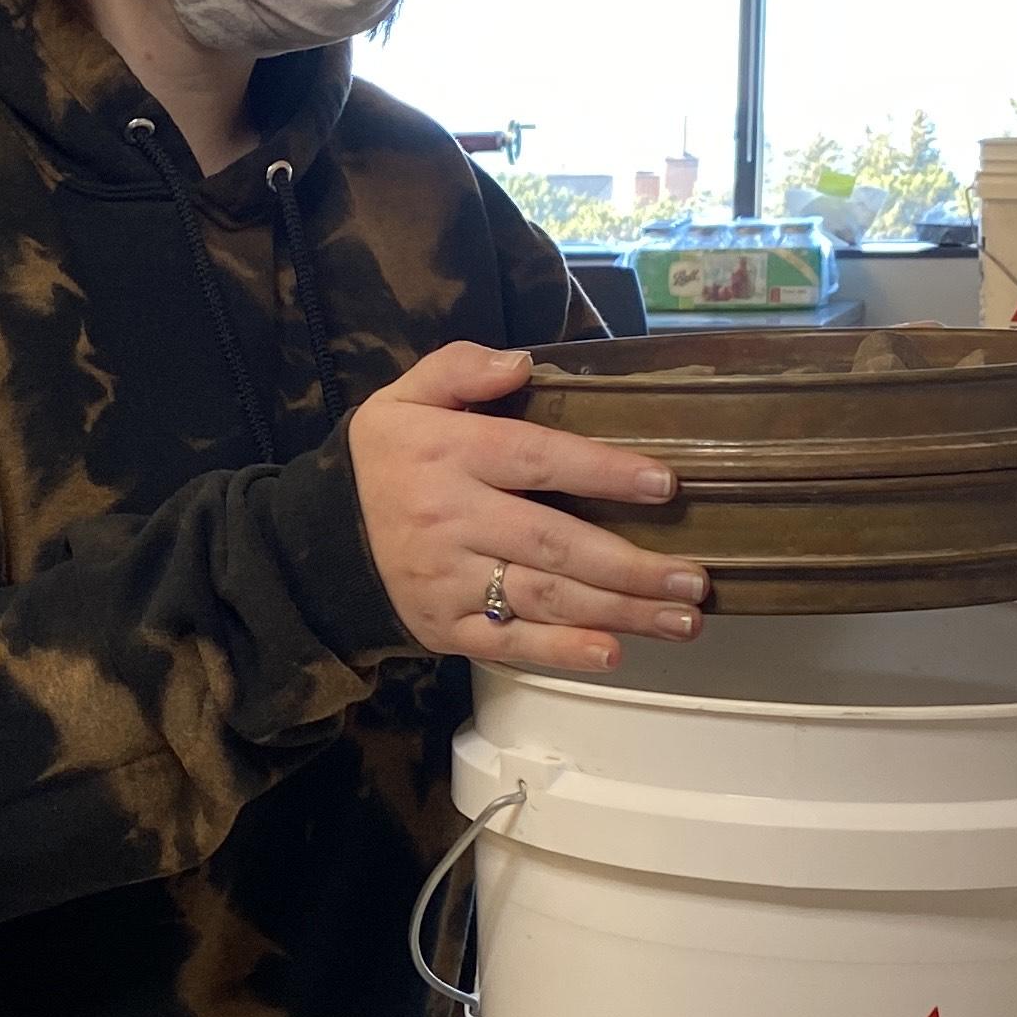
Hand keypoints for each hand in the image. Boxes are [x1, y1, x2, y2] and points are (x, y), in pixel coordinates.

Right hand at [348, 343, 706, 671]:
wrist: (320, 540)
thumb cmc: (388, 460)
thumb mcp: (406, 396)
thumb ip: (459, 367)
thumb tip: (520, 364)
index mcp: (448, 454)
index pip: (536, 458)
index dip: (602, 472)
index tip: (665, 485)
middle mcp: (450, 519)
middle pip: (553, 543)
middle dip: (631, 565)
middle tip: (696, 579)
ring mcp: (448, 580)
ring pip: (544, 598)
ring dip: (620, 612)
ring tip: (683, 618)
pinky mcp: (444, 626)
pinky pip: (509, 644)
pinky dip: (562, 652)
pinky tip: (614, 653)